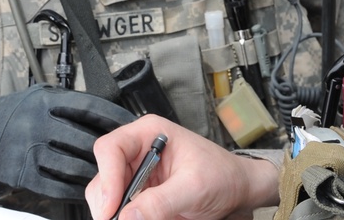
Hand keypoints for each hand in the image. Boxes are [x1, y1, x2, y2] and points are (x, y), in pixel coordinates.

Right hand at [0, 84, 134, 200]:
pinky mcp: (24, 174)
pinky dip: (77, 190)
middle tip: (129, 158)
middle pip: (88, 141)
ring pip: (76, 167)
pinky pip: (59, 186)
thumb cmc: (16, 114)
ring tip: (111, 177)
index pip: (91, 107)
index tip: (131, 124)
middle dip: (111, 153)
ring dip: (97, 175)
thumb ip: (71, 104)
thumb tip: (109, 113)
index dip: (115, 117)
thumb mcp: (42, 96)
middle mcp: (39, 122)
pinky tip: (86, 189)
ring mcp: (30, 149)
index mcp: (47, 100)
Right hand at [85, 114, 279, 219]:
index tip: (111, 208)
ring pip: (107, 194)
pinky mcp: (140, 193)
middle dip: (107, 201)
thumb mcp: (194, 188)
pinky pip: (121, 207)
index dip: (107, 179)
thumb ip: (161, 202)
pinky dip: (125, 216)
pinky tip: (136, 219)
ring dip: (115, 211)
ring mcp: (137, 173)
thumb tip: (127, 216)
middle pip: (104, 174)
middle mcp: (138, 150)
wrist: (239, 190)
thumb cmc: (223, 175)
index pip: (111, 149)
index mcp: (149, 133)